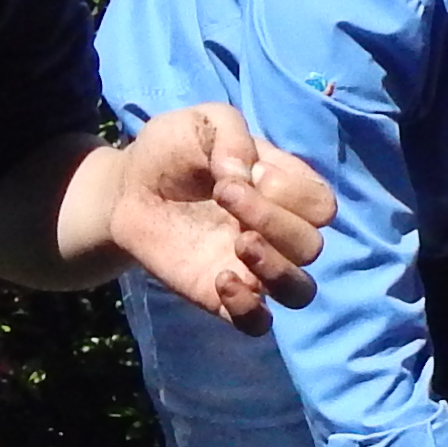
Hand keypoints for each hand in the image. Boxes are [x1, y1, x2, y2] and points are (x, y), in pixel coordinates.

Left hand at [113, 104, 332, 330]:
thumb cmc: (173, 151)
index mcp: (286, 191)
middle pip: (312, 246)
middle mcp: (279, 234)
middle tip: (223, 196)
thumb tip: (244, 176)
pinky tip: (220, 279)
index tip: (237, 172)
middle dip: (273, 219)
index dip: (290, 191)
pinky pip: (258, 324)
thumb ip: (231, 135)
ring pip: (299, 291)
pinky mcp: (223, 297)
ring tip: (238, 244)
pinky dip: (248, 308)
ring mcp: (253, 269)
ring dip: (276, 269)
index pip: (320, 205)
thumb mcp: (202, 122)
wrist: (127, 188)